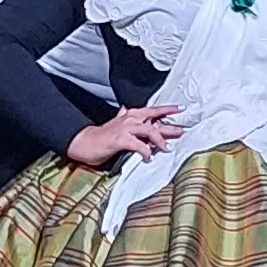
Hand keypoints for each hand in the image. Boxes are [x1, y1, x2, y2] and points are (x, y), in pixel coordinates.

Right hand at [65, 103, 183, 166]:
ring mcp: (124, 129)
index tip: (180, 109)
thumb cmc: (101, 136)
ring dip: (160, 139)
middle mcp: (129, 120)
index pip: (152, 110)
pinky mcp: (119, 140)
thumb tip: (126, 109)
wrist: (84, 142)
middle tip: (182, 130)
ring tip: (167, 148)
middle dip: (170, 126)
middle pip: (154, 121)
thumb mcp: (116, 125)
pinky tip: (148, 157)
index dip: (167, 109)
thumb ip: (124, 118)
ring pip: (149, 130)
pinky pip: (137, 145)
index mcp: (130, 116)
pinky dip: (145, 151)